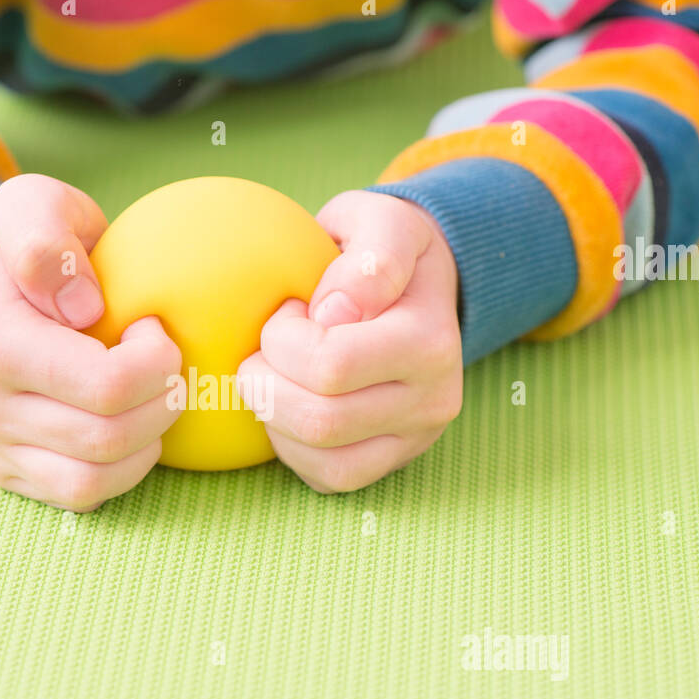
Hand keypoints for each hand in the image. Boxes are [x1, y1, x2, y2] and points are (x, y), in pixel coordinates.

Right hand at [0, 174, 181, 510]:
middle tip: (168, 364)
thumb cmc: (35, 244)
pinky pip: (82, 495)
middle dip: (162, 401)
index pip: (108, 386)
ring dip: (147, 440)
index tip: (154, 325)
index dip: (157, 361)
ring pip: (96, 478)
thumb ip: (44, 235)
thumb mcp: (34, 204)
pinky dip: (124, 469)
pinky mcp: (7, 474)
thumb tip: (80, 306)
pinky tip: (133, 428)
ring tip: (152, 397)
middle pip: (109, 437)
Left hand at [237, 189, 461, 492]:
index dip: (283, 338)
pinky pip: (327, 477)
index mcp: (431, 341)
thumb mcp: (381, 221)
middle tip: (264, 348)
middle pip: (320, 419)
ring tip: (277, 375)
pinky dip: (292, 447)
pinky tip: (290, 407)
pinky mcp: (393, 462)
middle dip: (267, 382)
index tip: (289, 308)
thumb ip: (371, 254)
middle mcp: (434, 399)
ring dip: (274, 416)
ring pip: (320, 454)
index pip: (331, 365)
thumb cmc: (381, 249)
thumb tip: (336, 311)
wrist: (418, 284)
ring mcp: (416, 437)